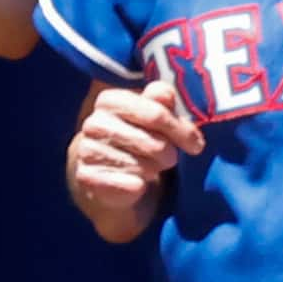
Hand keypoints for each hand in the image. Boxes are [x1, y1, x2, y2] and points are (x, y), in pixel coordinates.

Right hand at [67, 71, 200, 242]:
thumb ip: (162, 103)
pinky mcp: (87, 178)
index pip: (156, 114)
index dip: (181, 131)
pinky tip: (135, 183)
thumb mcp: (155, 118)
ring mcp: (87, 151)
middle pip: (154, 143)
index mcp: (109, 100)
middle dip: (168, 154)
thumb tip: (165, 94)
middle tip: (167, 157)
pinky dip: (140, 187)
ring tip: (149, 167)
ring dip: (153, 170)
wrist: (109, 173)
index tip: (195, 144)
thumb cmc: (138, 139)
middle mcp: (93, 123)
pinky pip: (131, 185)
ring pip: (143, 166)